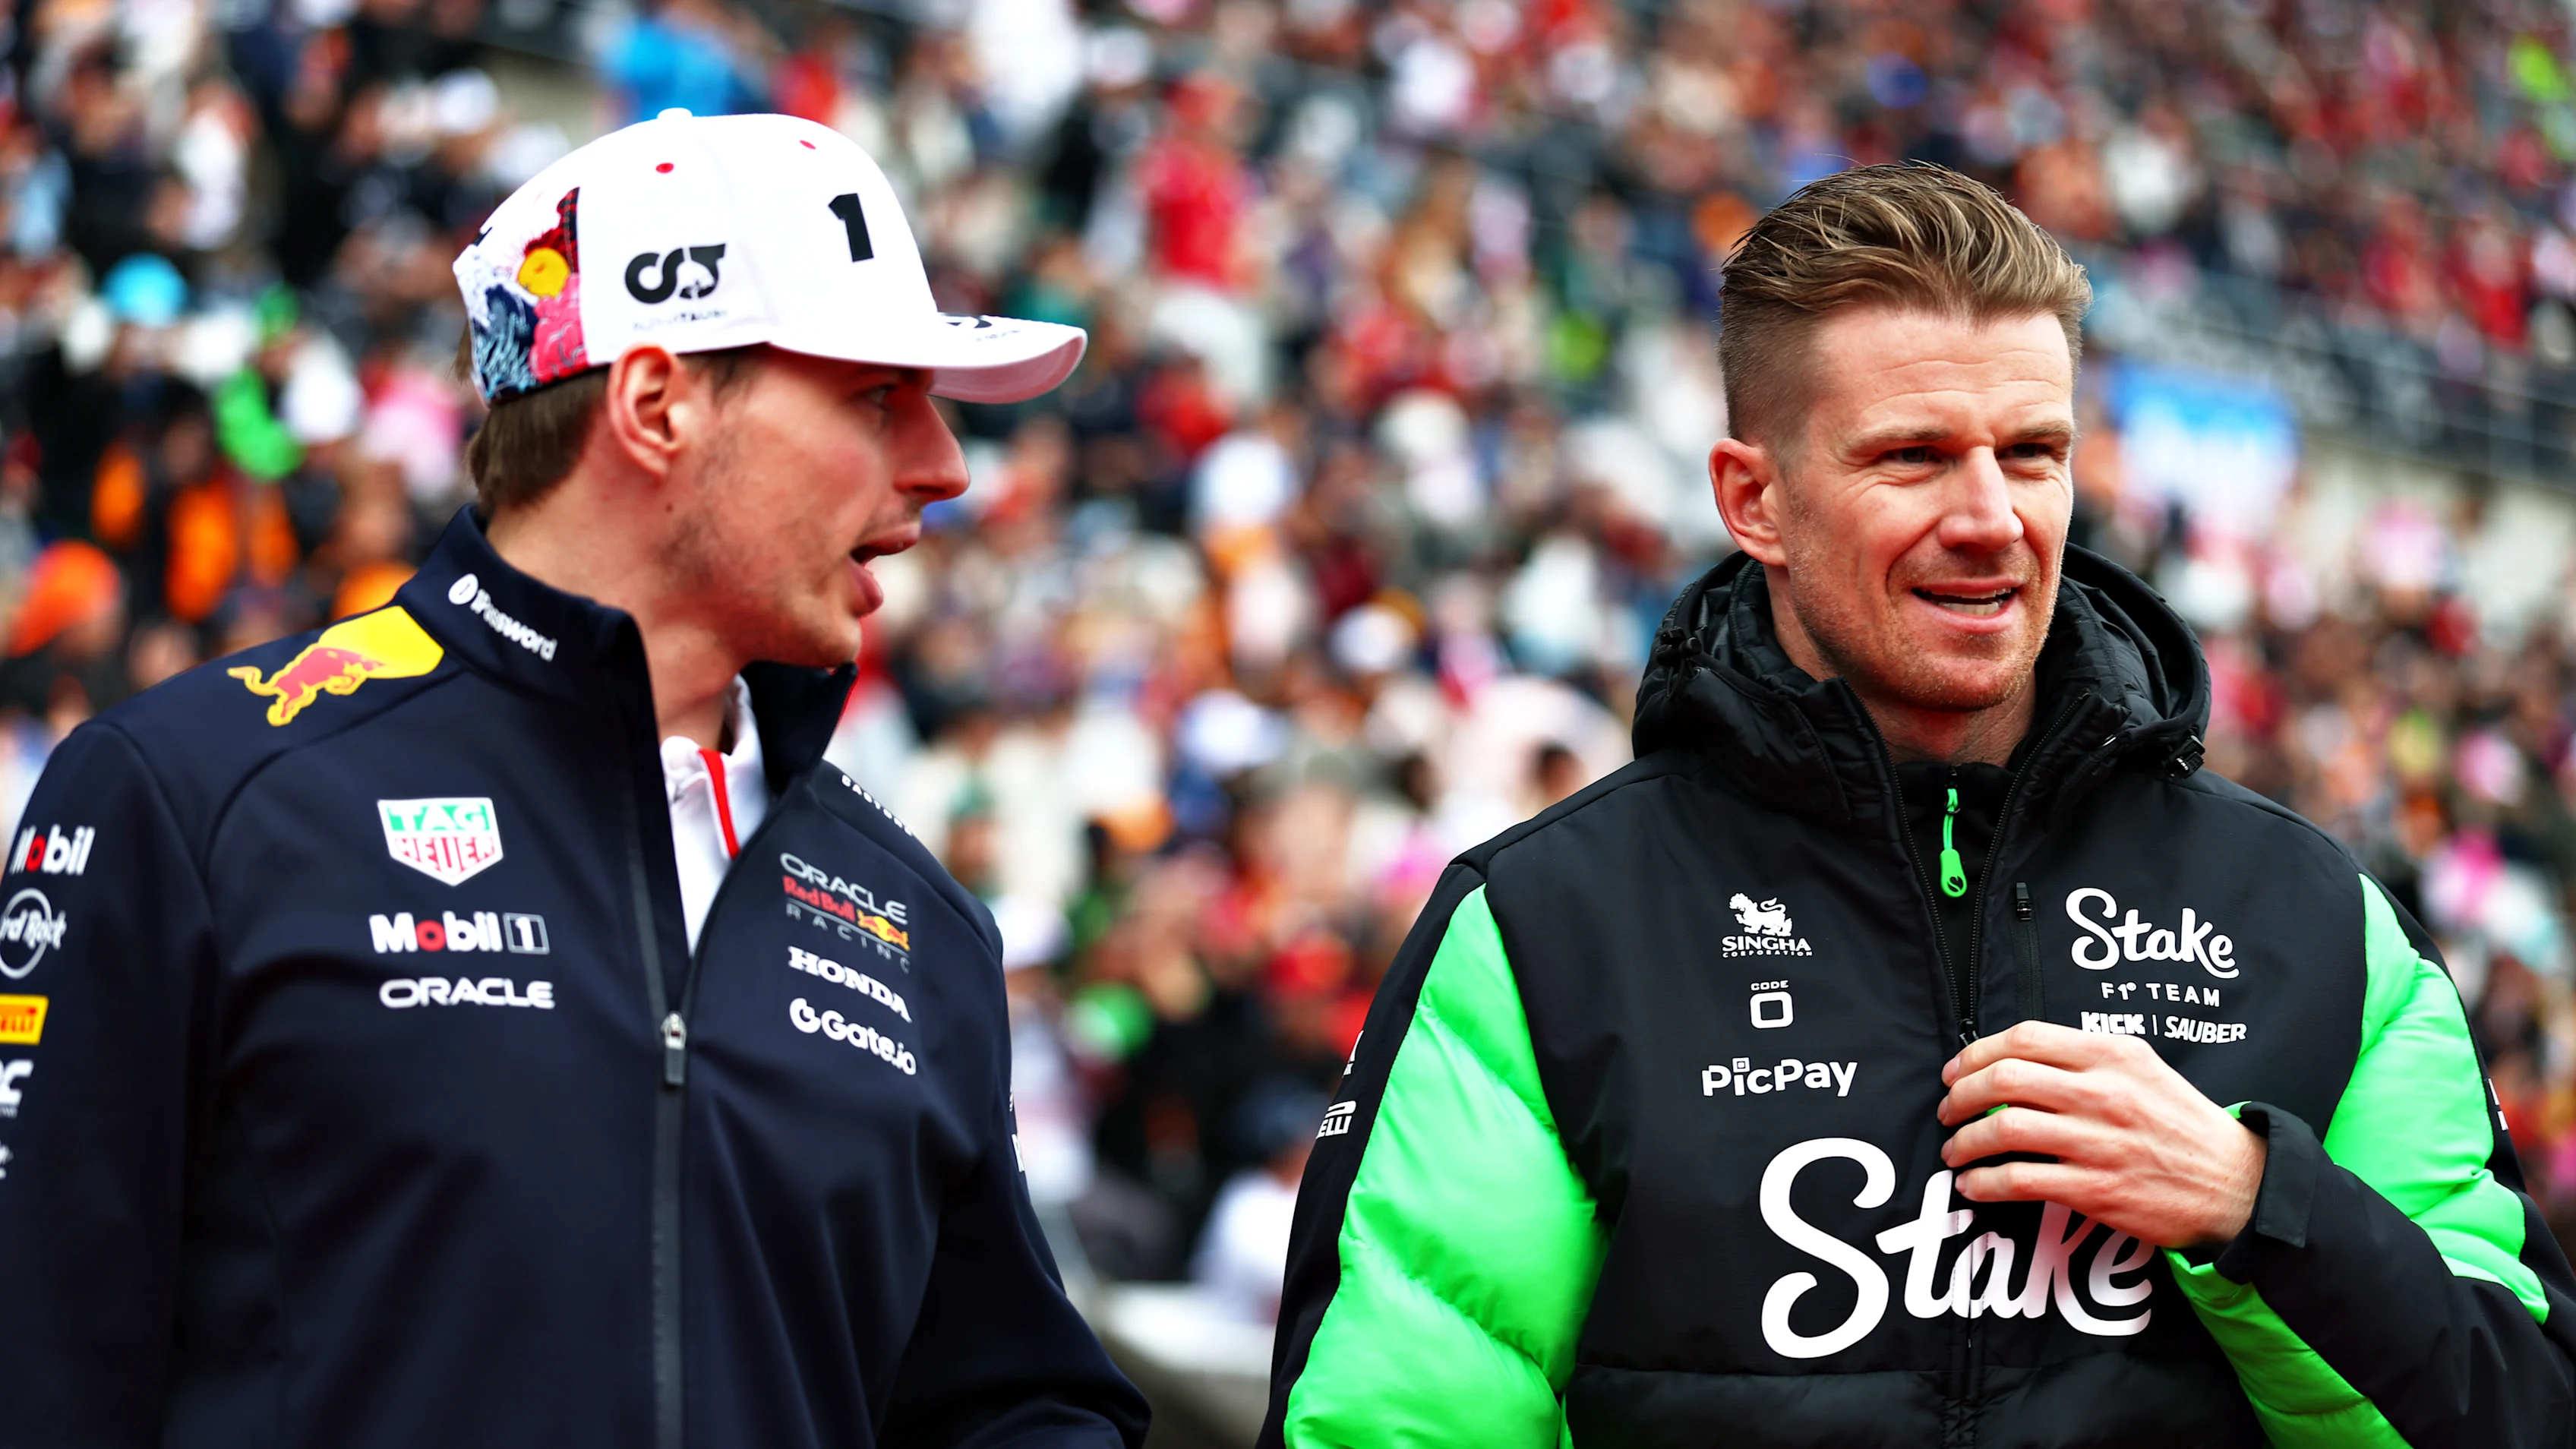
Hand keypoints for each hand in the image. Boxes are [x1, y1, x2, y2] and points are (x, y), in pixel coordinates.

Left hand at [1938, 1021, 2265, 1250]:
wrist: (2236, 1185)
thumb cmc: (2181, 1126)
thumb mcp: (2143, 1069)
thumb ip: (2086, 1057)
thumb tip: (2018, 1059)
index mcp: (2112, 1055)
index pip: (2023, 1038)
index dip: (1976, 1053)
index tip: (1956, 1072)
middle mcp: (2103, 1093)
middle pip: (2003, 1079)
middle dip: (1960, 1096)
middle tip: (1948, 1111)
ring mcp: (2099, 1142)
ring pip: (2004, 1128)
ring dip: (1964, 1141)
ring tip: (1954, 1150)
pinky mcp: (2096, 1189)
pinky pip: (2019, 1180)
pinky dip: (1984, 1183)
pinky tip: (1973, 1185)